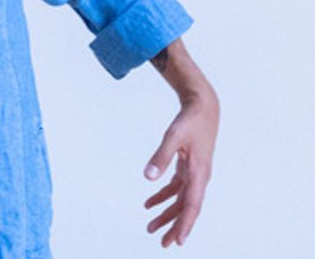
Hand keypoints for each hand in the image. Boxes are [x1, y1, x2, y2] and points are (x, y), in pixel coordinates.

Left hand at [143, 89, 218, 246]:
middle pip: (187, 208)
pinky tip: (149, 203)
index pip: (191, 205)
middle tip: (162, 243)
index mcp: (198, 173)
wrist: (203, 108)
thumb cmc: (190, 121)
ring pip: (181, 200)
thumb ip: (160, 156)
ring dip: (167, 214)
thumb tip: (148, 177)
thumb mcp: (173, 136)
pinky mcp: (189, 167)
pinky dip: (164, 196)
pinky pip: (177, 188)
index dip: (184, 224)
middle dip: (175, 226)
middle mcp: (199, 177)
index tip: (177, 240)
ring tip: (151, 227)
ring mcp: (195, 173)